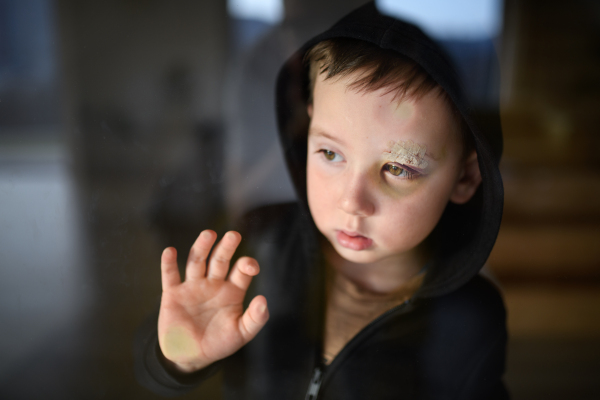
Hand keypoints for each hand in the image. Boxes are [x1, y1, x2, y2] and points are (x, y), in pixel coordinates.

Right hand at [157, 230, 268, 372]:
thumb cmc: (219, 343)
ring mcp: (193, 287)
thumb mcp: (241, 334)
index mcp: (232, 291)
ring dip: (202, 247)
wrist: (190, 357)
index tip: (250, 267)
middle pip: (220, 260)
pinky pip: (170, 276)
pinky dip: (169, 263)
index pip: (241, 271)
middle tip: (234, 235)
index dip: (247, 265)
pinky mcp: (173, 294)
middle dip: (227, 247)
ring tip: (208, 234)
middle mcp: (213, 284)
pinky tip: (170, 251)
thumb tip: (264, 301)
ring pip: (197, 262)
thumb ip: (255, 319)